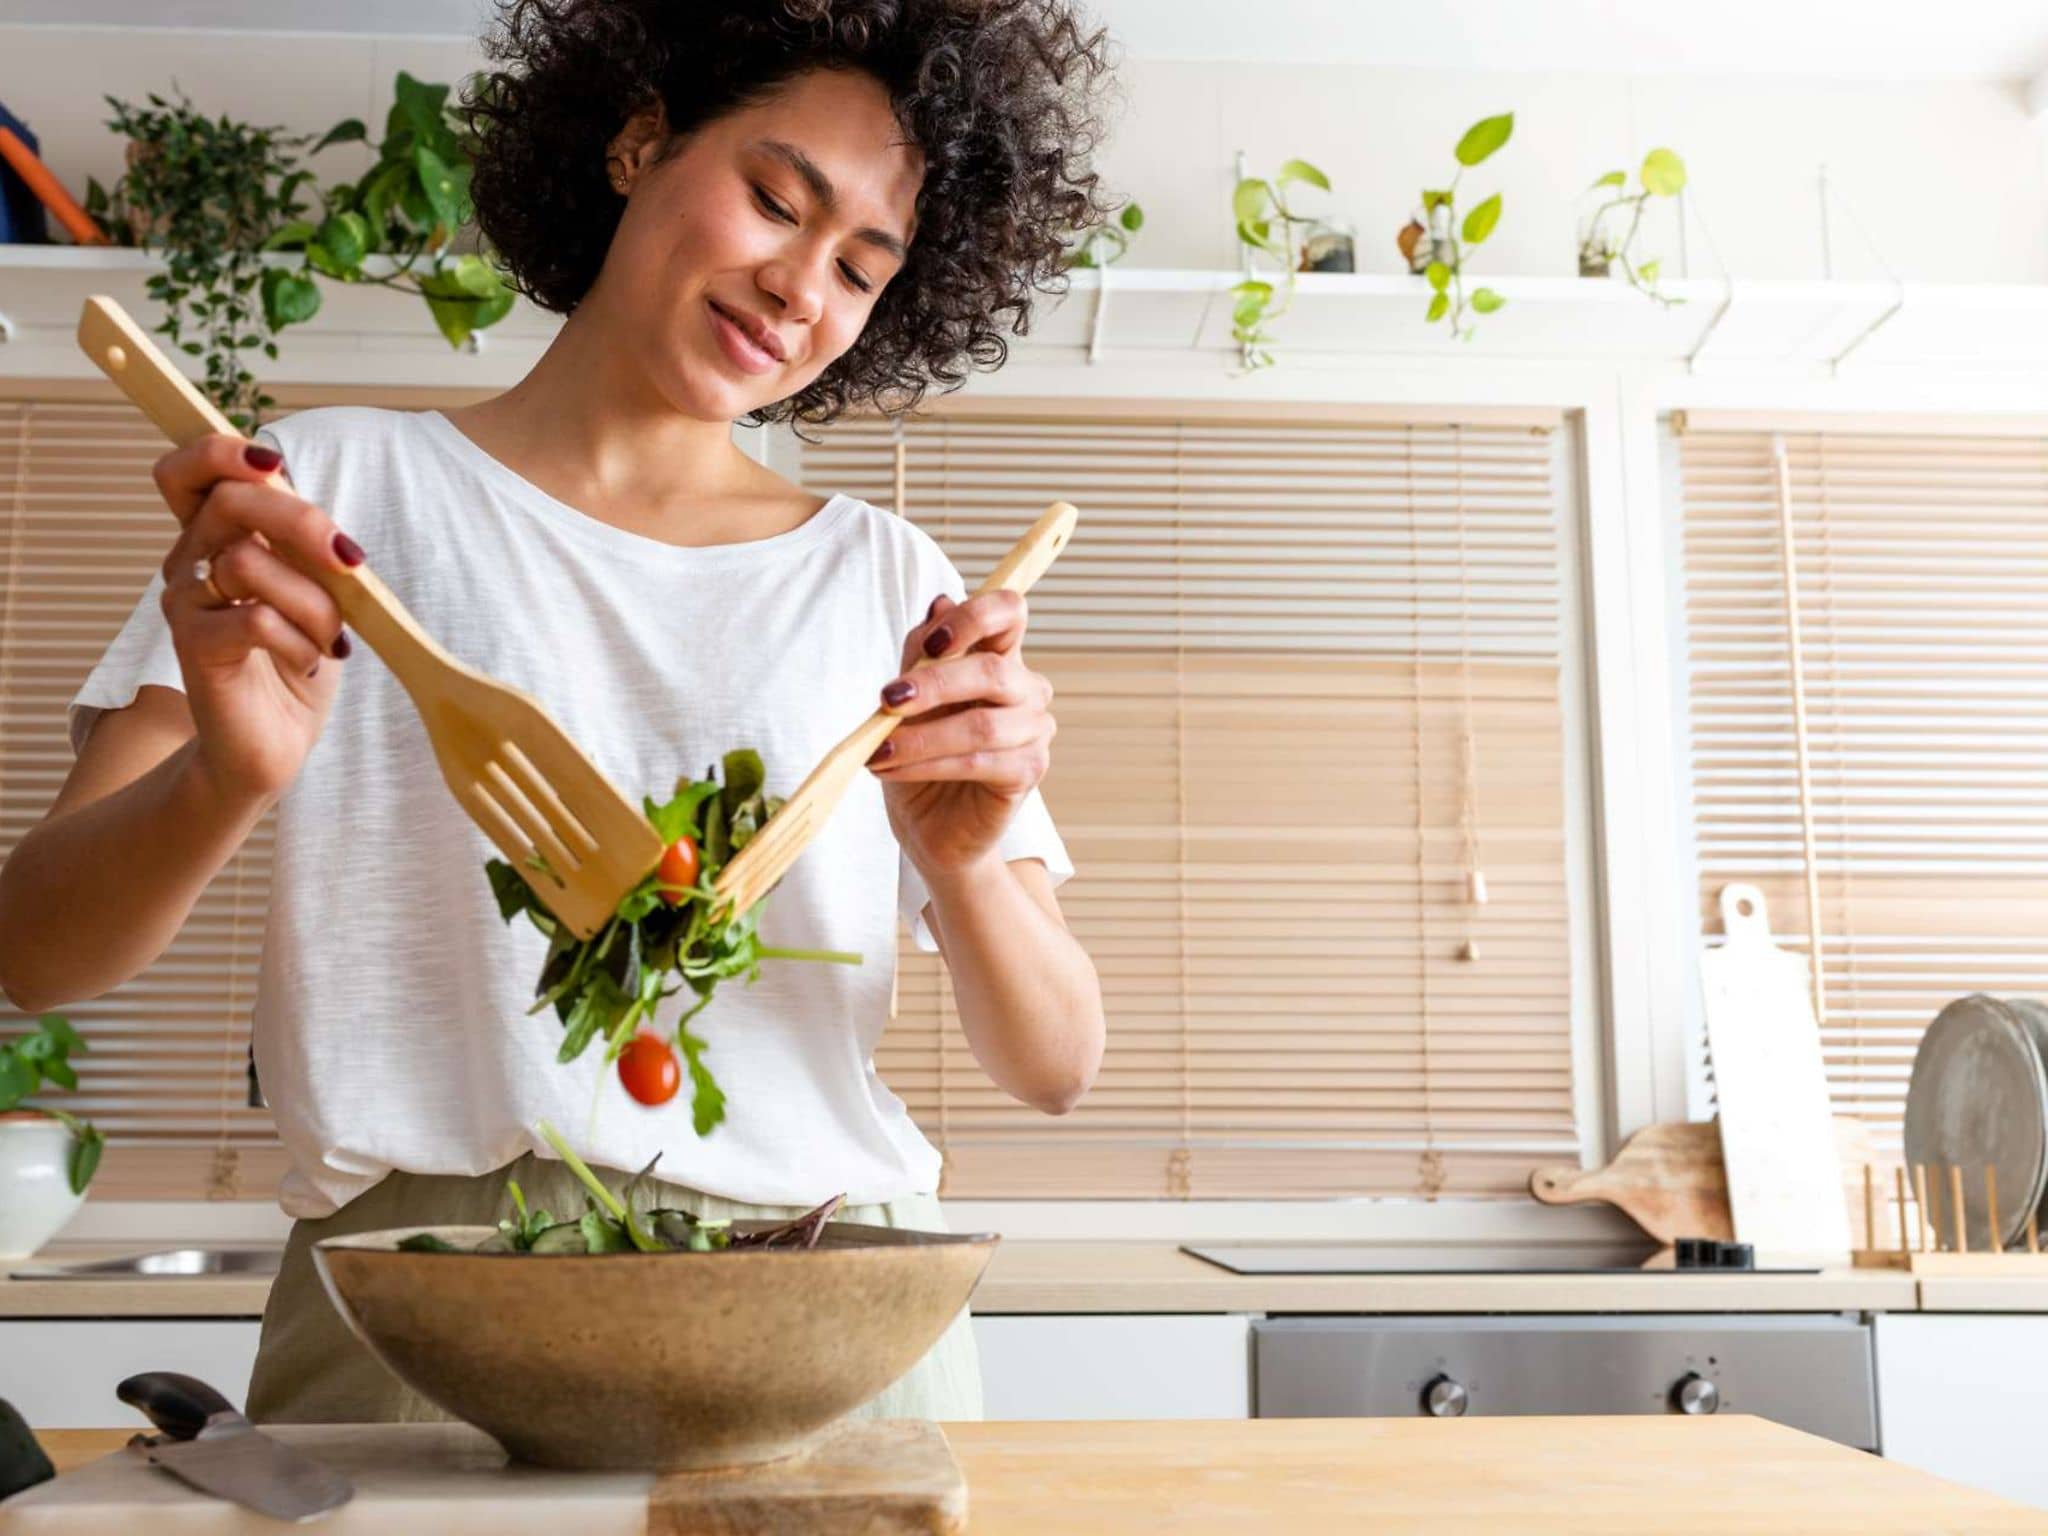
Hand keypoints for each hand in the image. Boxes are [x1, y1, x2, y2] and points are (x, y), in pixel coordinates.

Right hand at [152, 435, 357, 806]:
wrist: (271, 744)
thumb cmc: (296, 660)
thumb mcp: (315, 592)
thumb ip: (305, 548)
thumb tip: (325, 521)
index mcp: (216, 539)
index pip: (188, 471)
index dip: (222, 452)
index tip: (273, 464)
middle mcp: (190, 562)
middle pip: (230, 499)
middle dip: (303, 522)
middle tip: (349, 564)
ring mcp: (186, 604)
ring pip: (250, 561)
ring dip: (314, 601)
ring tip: (328, 639)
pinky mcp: (193, 647)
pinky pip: (256, 619)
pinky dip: (300, 642)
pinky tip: (307, 661)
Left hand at [868, 590, 1055, 877]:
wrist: (928, 823)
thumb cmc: (921, 753)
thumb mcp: (909, 697)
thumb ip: (921, 654)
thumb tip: (938, 603)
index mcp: (1000, 657)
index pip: (1010, 612)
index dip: (975, 617)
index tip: (930, 643)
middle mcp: (1026, 690)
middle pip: (993, 670)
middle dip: (933, 684)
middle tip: (886, 700)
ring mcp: (1033, 731)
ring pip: (981, 724)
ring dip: (921, 737)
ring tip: (878, 750)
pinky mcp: (1028, 772)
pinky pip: (977, 763)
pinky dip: (928, 764)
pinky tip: (892, 769)